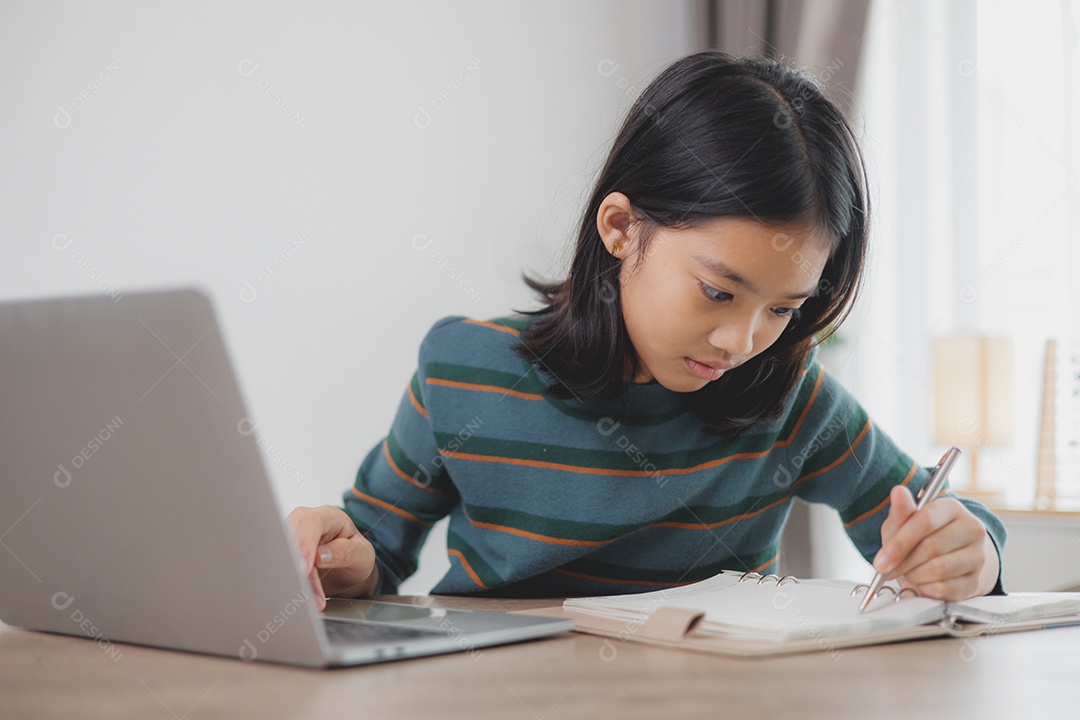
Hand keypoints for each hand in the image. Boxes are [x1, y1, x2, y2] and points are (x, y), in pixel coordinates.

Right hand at [287, 505, 378, 609]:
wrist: (347, 567)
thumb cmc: (355, 554)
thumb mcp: (362, 554)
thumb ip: (345, 552)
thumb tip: (320, 556)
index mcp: (329, 516)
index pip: (312, 522)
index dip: (305, 544)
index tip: (304, 568)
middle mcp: (306, 522)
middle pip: (290, 535)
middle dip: (294, 563)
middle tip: (302, 589)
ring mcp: (292, 536)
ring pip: (284, 554)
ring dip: (294, 580)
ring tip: (311, 601)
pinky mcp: (284, 553)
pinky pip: (281, 567)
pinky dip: (290, 584)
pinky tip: (301, 598)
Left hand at [874, 486, 998, 600]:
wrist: (944, 558)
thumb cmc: (918, 537)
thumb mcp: (903, 522)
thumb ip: (900, 512)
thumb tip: (897, 491)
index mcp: (951, 508)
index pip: (926, 521)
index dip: (900, 543)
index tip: (880, 561)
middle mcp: (971, 529)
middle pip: (932, 547)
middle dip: (904, 562)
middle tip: (890, 569)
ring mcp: (978, 556)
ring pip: (940, 569)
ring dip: (914, 575)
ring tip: (907, 572)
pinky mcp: (976, 581)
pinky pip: (946, 589)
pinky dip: (926, 589)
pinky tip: (921, 582)